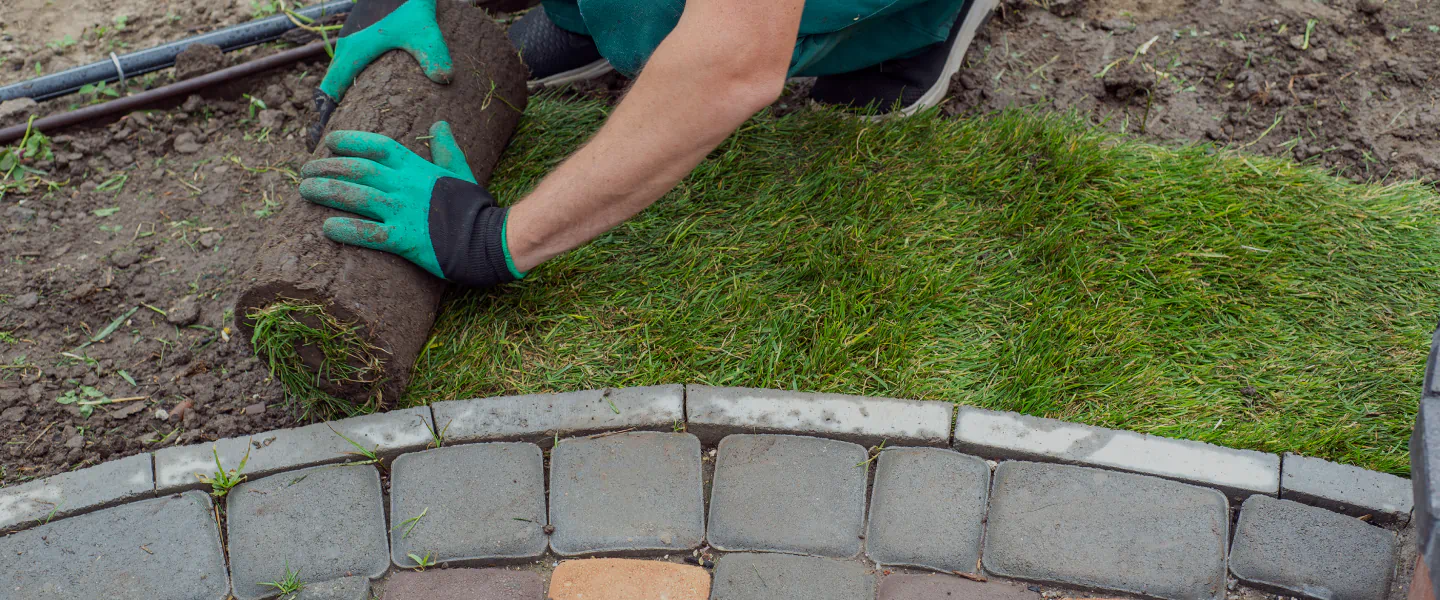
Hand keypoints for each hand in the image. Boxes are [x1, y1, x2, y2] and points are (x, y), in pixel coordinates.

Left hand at [299, 122, 524, 287]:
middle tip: (305, 171)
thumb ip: (447, 148)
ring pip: (355, 197)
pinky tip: (326, 228)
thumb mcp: (462, 171)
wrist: (489, 239)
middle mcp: (405, 186)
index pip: (377, 146)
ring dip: (326, 192)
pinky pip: (367, 233)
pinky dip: (345, 230)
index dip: (350, 141)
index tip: (329, 143)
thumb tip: (440, 124)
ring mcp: (403, 212)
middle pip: (357, 170)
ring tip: (304, 191)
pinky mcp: (404, 240)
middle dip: (327, 167)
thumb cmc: (474, 207)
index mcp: (417, 168)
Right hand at [312, 0, 453, 141]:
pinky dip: (352, 86)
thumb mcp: (424, 31)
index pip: (328, 93)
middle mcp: (347, 50)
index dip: (325, 118)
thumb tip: (443, 78)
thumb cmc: (408, 4)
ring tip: (352, 130)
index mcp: (352, 53)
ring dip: (341, 101)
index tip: (323, 143)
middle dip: (333, 116)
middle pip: (331, 90)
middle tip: (338, 147)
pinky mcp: (363, 41)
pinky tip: (368, 101)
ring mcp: (353, 44)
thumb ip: (433, 54)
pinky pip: (351, 69)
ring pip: (339, 79)